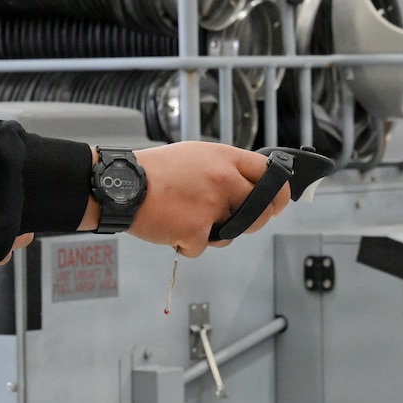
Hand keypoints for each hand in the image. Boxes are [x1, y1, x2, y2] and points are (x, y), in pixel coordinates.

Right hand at [88, 143, 291, 257]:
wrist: (123, 185)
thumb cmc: (155, 170)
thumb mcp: (196, 155)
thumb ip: (224, 168)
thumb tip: (247, 184)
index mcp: (225, 158)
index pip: (269, 173)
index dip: (279, 191)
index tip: (279, 201)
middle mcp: (224, 180)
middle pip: (261, 209)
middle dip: (253, 220)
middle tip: (235, 220)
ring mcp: (212, 206)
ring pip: (234, 232)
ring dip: (216, 233)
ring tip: (191, 218)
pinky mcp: (197, 230)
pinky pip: (203, 247)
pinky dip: (188, 244)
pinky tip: (173, 228)